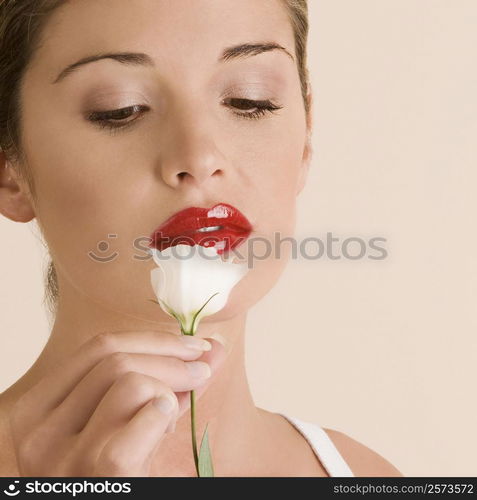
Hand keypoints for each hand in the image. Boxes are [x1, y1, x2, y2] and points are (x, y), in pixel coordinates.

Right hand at [8, 330, 226, 475]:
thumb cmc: (113, 472)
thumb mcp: (122, 421)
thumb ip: (164, 381)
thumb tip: (215, 346)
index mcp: (36, 410)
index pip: (98, 347)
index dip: (153, 338)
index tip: (192, 344)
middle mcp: (39, 431)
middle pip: (115, 359)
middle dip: (171, 357)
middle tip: (202, 370)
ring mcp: (64, 456)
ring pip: (129, 381)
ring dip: (166, 391)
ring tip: (168, 418)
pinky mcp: (101, 473)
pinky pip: (145, 415)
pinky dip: (166, 412)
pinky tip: (165, 430)